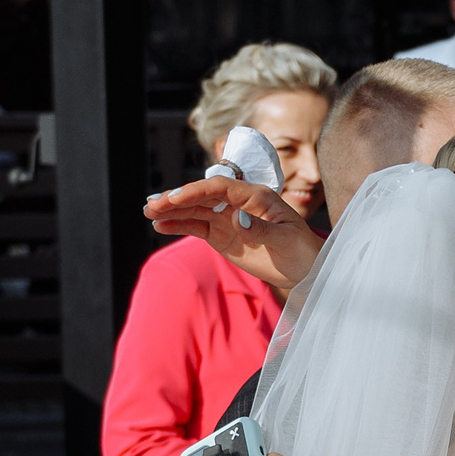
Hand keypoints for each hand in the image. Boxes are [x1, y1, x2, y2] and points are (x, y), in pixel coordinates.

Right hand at [145, 177, 322, 289]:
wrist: (306, 268)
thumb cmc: (302, 249)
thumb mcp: (286, 238)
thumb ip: (262, 229)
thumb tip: (236, 219)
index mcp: (255, 196)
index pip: (220, 187)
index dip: (196, 190)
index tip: (176, 197)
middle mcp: (238, 203)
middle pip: (202, 196)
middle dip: (177, 199)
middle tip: (152, 204)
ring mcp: (228, 219)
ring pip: (195, 210)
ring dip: (173, 211)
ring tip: (149, 212)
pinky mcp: (222, 235)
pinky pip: (197, 227)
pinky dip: (179, 225)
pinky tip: (161, 225)